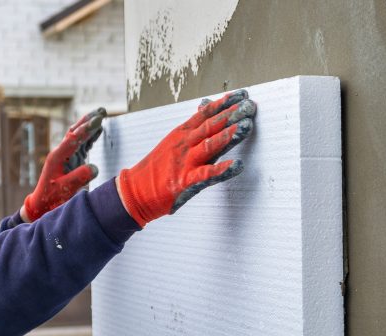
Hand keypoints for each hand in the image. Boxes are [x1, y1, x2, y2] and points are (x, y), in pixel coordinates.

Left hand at [21, 108, 106, 221]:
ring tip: (102, 114)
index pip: (73, 139)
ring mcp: (67, 155)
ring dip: (90, 125)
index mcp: (57, 157)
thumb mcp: (65, 189)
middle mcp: (62, 152)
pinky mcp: (73, 159)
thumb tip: (94, 167)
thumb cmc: (52, 197)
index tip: (98, 120)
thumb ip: (79, 177)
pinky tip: (99, 130)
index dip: (86, 129)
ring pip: (79, 135)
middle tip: (102, 110)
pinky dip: (91, 136)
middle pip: (75, 131)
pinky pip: (83, 144)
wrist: (43, 203)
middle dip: (88, 120)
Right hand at [116, 89, 255, 226]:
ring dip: (228, 136)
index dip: (225, 103)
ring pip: (209, 145)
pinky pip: (206, 174)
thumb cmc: (159, 167)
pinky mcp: (185, 182)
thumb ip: (193, 126)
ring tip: (246, 126)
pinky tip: (237, 165)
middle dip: (231, 115)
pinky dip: (222, 170)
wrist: (135, 191)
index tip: (242, 94)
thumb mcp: (174, 141)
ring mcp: (185, 162)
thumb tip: (206, 105)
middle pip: (210, 126)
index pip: (206, 113)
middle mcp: (184, 144)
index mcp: (183, 133)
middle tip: (250, 106)